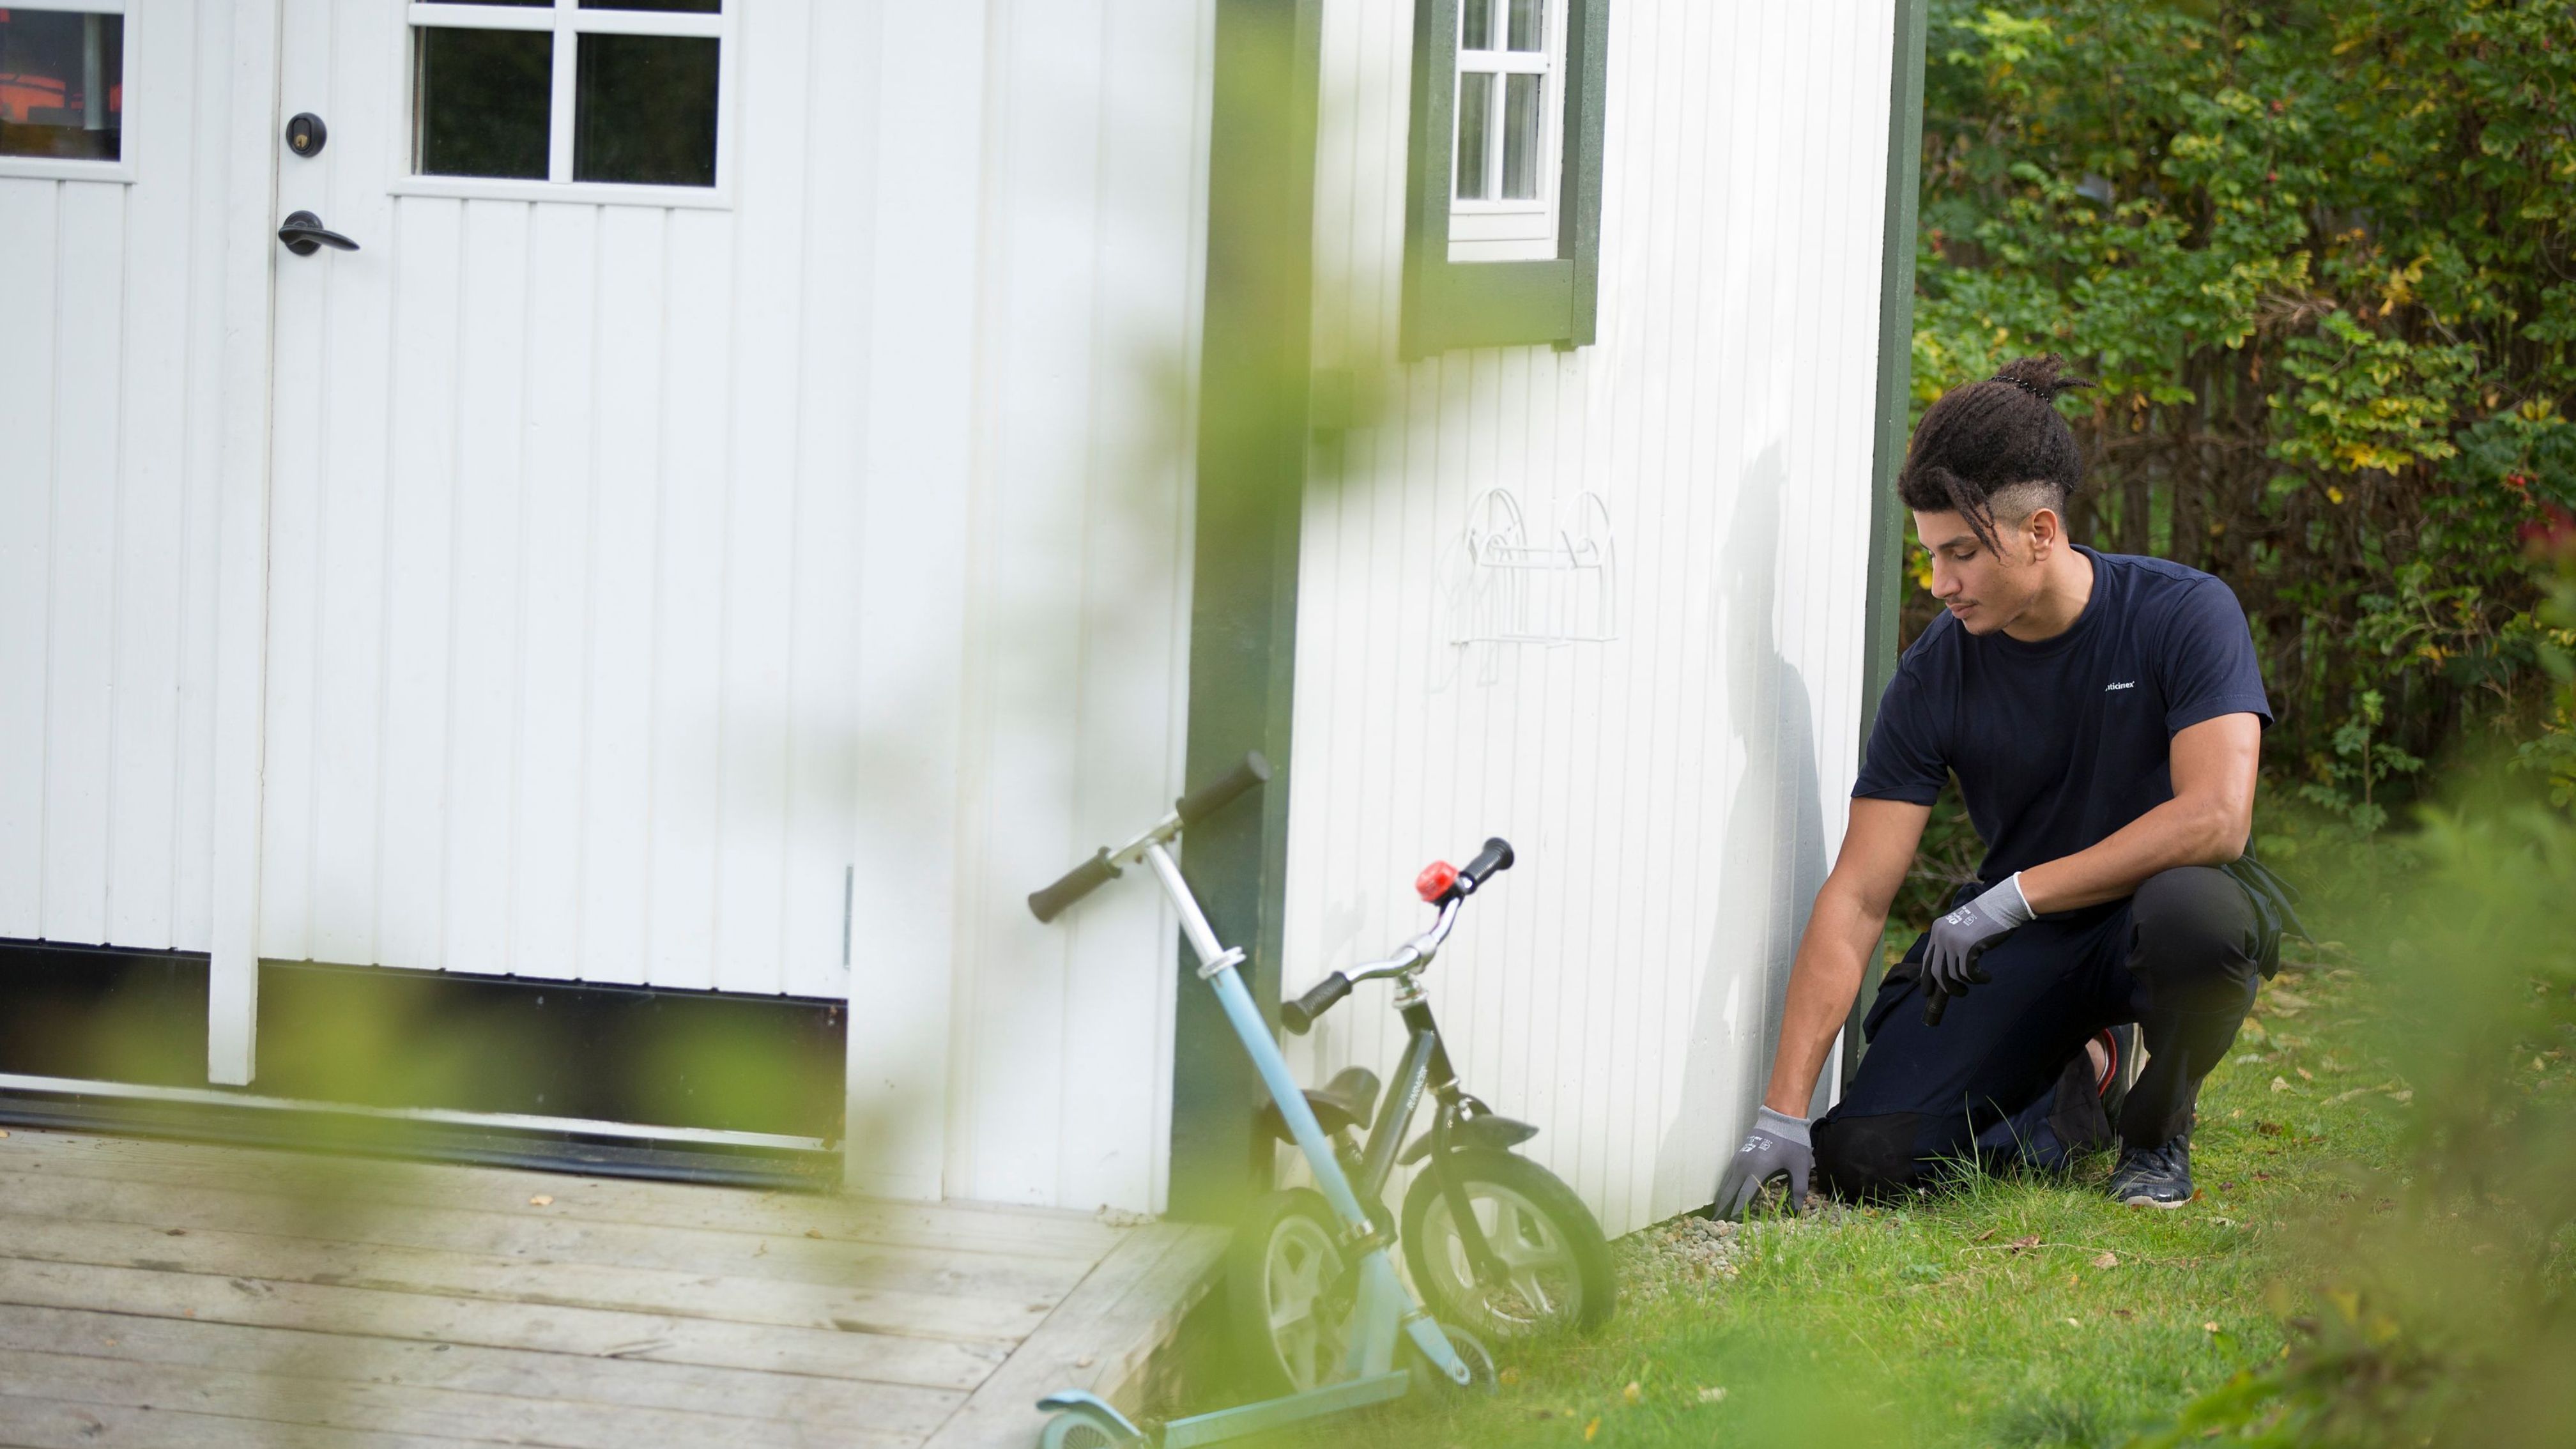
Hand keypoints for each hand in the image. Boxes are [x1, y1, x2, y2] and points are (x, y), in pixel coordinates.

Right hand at [1711, 1107, 1811, 1218]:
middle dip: (1722, 1210)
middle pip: (1728, 1193)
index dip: (1737, 1213)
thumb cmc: (1792, 1143)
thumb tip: (1796, 1213)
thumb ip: (1798, 1191)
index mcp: (1756, 1170)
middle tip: (1715, 1225)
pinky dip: (1724, 1189)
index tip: (1731, 1227)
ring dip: (1721, 1200)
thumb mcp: (1800, 1168)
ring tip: (1718, 1215)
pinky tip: (1725, 1197)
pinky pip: (1727, 1176)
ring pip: (1725, 1184)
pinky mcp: (1738, 1156)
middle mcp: (1742, 1166)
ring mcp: (1738, 1160)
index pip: (1742, 1198)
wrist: (1781, 1117)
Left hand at [1923, 873, 2033, 997]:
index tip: (1928, 992)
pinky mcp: (1967, 946)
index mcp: (1937, 930)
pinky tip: (1987, 977)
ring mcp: (1953, 940)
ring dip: (1969, 981)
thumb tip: (1947, 973)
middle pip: (1937, 971)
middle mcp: (1941, 935)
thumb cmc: (1986, 918)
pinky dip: (1979, 978)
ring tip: (1980, 977)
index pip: (1926, 960)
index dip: (1927, 978)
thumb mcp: (1961, 928)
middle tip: (1960, 993)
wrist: (2001, 904)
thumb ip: (1951, 944)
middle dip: (1947, 988)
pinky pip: (1968, 973)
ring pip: (1954, 974)